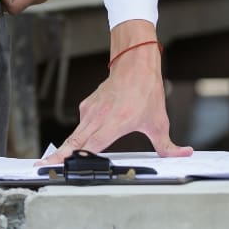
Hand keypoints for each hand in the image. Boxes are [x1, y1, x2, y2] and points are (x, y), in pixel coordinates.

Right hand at [38, 39, 191, 164]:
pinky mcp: (87, 106)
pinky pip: (80, 126)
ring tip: (51, 162)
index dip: (77, 156)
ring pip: (74, 134)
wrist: (134, 62)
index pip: (91, 144)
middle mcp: (99, 116)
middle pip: (74, 141)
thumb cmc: (146, 90)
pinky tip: (76, 146)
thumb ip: (168, 145)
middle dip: (59, 156)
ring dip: (64, 149)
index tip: (63, 164)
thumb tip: (184, 155)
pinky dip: (76, 138)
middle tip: (44, 167)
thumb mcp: (159, 121)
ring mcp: (90, 110)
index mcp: (115, 122)